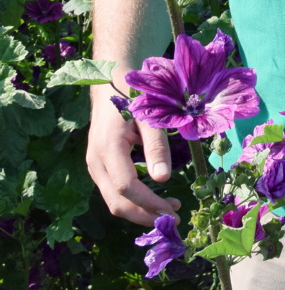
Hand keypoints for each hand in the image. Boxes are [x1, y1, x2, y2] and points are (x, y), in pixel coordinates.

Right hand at [87, 88, 180, 226]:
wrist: (112, 83)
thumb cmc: (135, 95)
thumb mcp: (150, 117)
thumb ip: (156, 146)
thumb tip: (163, 179)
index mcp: (108, 148)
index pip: (125, 187)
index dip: (148, 202)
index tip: (172, 210)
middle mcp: (96, 162)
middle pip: (116, 202)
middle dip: (144, 215)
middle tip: (173, 218)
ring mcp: (94, 166)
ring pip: (113, 201)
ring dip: (139, 210)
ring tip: (168, 209)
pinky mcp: (99, 166)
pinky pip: (113, 192)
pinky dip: (133, 201)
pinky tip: (153, 198)